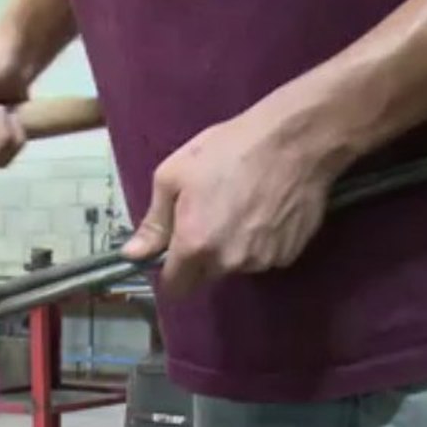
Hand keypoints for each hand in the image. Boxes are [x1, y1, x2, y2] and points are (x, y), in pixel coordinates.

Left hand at [122, 105, 342, 296]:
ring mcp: (263, 261)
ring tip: (242, 209)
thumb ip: (153, 223)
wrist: (294, 139)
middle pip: (206, 276)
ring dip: (232, 249)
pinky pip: (265, 257)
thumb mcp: (173, 176)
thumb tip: (132, 255)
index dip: (170, 273)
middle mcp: (229, 262)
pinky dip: (261, 242)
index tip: (174, 253)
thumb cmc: (227, 150)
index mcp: (195, 245)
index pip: (175, 286)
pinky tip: (266, 211)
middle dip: (201, 257)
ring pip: (236, 266)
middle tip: (209, 217)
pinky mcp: (290, 254)